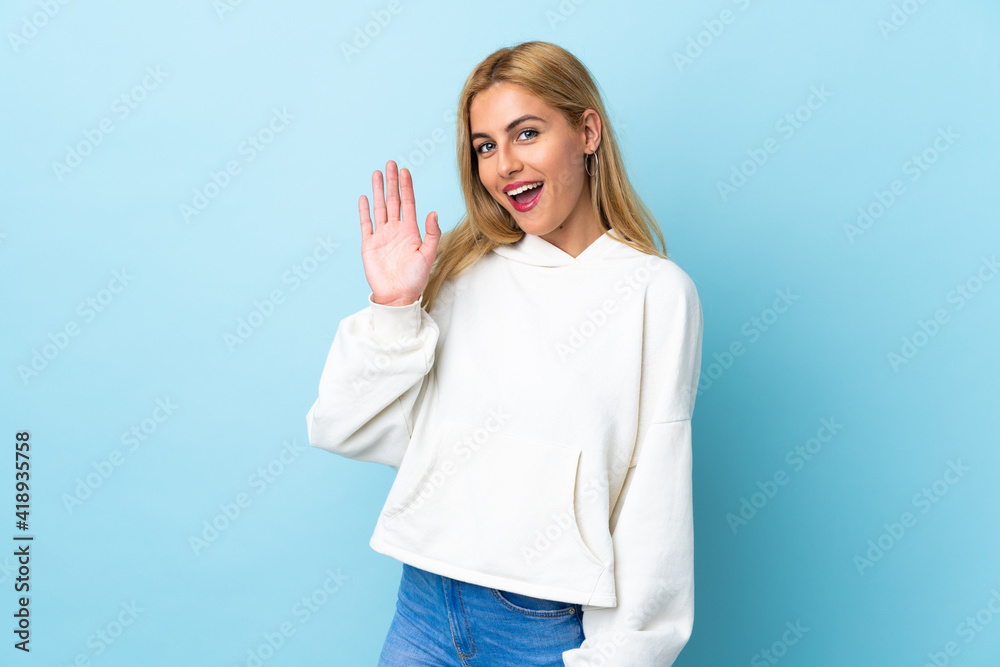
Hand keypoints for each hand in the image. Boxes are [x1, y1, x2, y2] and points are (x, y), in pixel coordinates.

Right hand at [359, 160, 439, 306]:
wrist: (397, 296)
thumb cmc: (415, 279)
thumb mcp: (428, 255)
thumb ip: (432, 233)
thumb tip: (433, 212)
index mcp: (411, 231)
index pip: (408, 203)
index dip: (406, 186)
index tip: (405, 170)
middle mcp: (396, 230)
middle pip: (393, 200)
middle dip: (392, 182)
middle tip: (390, 163)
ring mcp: (381, 236)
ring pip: (379, 208)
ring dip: (378, 191)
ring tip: (377, 173)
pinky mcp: (369, 244)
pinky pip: (366, 224)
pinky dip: (364, 211)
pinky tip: (365, 197)